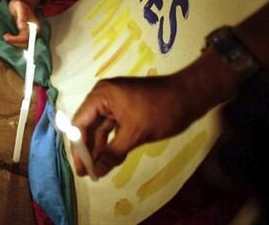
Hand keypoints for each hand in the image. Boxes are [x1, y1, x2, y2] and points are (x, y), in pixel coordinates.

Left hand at [4, 0, 38, 47]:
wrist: (23, 3)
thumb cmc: (20, 4)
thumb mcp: (19, 7)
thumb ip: (21, 17)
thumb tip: (22, 28)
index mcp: (35, 26)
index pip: (27, 38)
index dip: (16, 40)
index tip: (7, 38)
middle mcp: (35, 32)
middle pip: (26, 44)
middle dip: (15, 43)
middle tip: (5, 36)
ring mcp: (31, 34)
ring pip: (23, 45)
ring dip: (14, 43)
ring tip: (6, 35)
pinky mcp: (27, 35)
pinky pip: (22, 42)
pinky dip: (15, 42)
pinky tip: (9, 36)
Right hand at [70, 75, 197, 177]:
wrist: (191, 96)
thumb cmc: (160, 111)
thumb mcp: (135, 134)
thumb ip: (112, 153)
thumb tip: (96, 172)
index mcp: (100, 96)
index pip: (79, 123)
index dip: (77, 147)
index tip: (80, 168)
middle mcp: (103, 97)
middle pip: (88, 126)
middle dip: (88, 150)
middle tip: (87, 172)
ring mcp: (115, 103)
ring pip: (101, 129)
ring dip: (100, 149)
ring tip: (97, 170)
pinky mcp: (125, 110)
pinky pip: (113, 128)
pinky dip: (112, 143)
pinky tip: (110, 159)